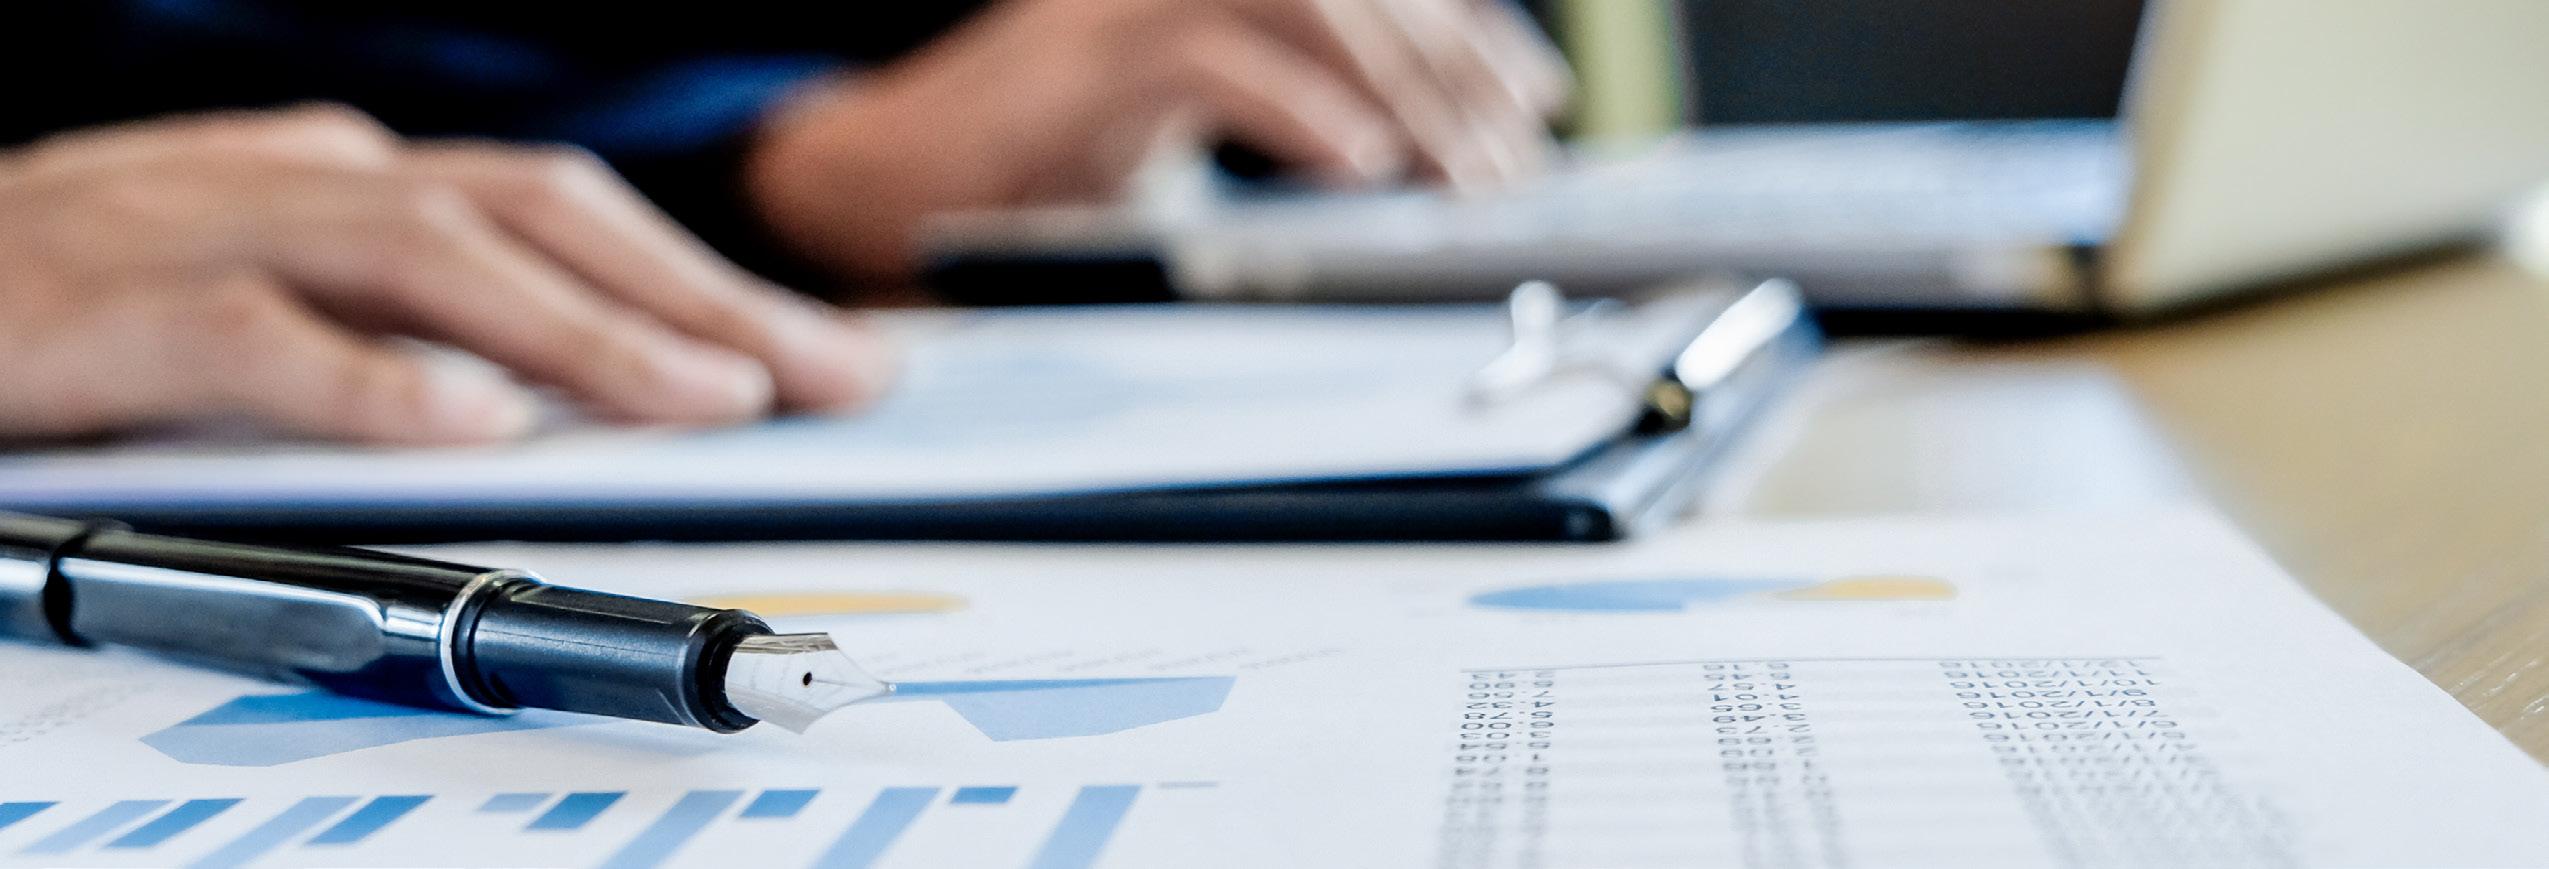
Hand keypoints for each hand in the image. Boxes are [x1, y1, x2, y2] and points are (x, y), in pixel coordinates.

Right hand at [0, 106, 895, 444]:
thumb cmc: (82, 295)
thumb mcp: (276, 283)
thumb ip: (411, 316)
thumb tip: (570, 389)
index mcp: (353, 175)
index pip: (568, 214)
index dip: (711, 279)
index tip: (832, 353)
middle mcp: (304, 179)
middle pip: (538, 216)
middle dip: (699, 298)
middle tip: (828, 377)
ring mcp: (209, 230)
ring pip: (430, 257)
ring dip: (587, 332)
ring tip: (709, 396)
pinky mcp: (113, 308)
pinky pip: (261, 338)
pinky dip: (374, 381)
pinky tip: (474, 427)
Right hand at [746, 0, 1571, 280]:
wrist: (886, 177)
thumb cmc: (1039, 168)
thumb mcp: (1191, 135)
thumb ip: (1290, 124)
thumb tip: (1420, 167)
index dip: (1473, 32)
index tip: (1538, 103)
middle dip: (1460, 74)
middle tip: (1514, 166)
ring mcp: (1131, 3)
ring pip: (1314, 4)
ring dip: (1407, 93)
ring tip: (1461, 178)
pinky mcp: (1085, 60)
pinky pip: (1217, 63)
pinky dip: (1303, 114)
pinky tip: (1360, 168)